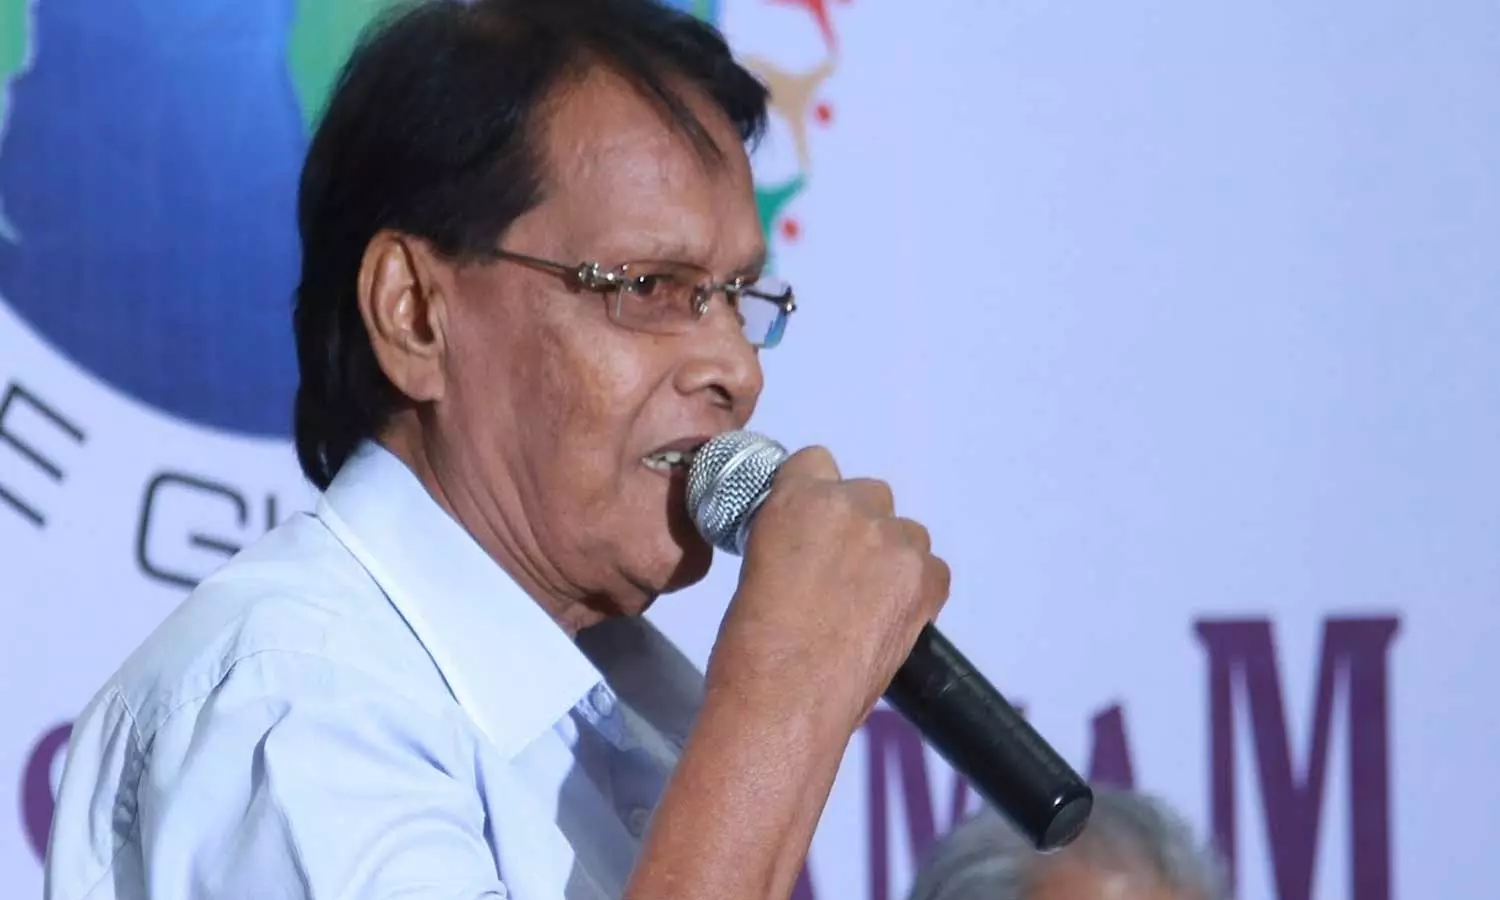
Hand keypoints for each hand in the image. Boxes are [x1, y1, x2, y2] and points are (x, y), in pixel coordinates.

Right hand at [707, 445, 951, 730]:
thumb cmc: (752, 646)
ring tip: (862, 604)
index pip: (817, 463)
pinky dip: (916, 589)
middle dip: (856, 527)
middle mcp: (851, 507)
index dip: (815, 496)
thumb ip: (790, 537)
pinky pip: (932, 569)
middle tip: (836, 575)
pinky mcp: (926, 580)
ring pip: (904, 531)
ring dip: (888, 556)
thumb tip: (810, 547)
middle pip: (868, 495)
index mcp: (797, 498)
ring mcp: (894, 543)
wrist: (785, 697)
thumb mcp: (755, 565)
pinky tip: (888, 619)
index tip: (812, 527)